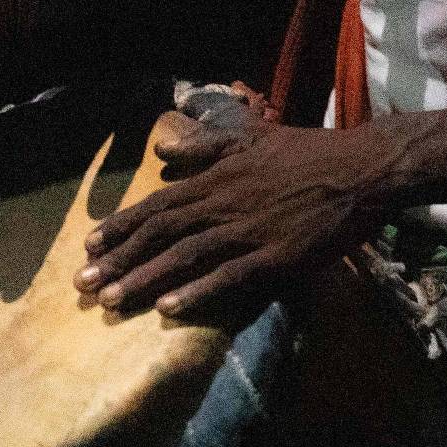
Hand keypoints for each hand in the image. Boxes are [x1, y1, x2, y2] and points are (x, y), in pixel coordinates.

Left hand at [76, 120, 389, 320]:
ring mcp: (250, 231)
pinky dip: (198, 292)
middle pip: (163, 233)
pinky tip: (170, 308)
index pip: (159, 203)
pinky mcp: (276, 255)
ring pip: (187, 256)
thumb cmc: (308, 152)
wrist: (362, 168)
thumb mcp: (253, 138)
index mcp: (219, 177)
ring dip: (146, 278)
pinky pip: (229, 276)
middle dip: (120, 258)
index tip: (90, 244)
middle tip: (84, 283)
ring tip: (113, 301)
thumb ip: (206, 146)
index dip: (122, 225)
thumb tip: (162, 150)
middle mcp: (226, 203)